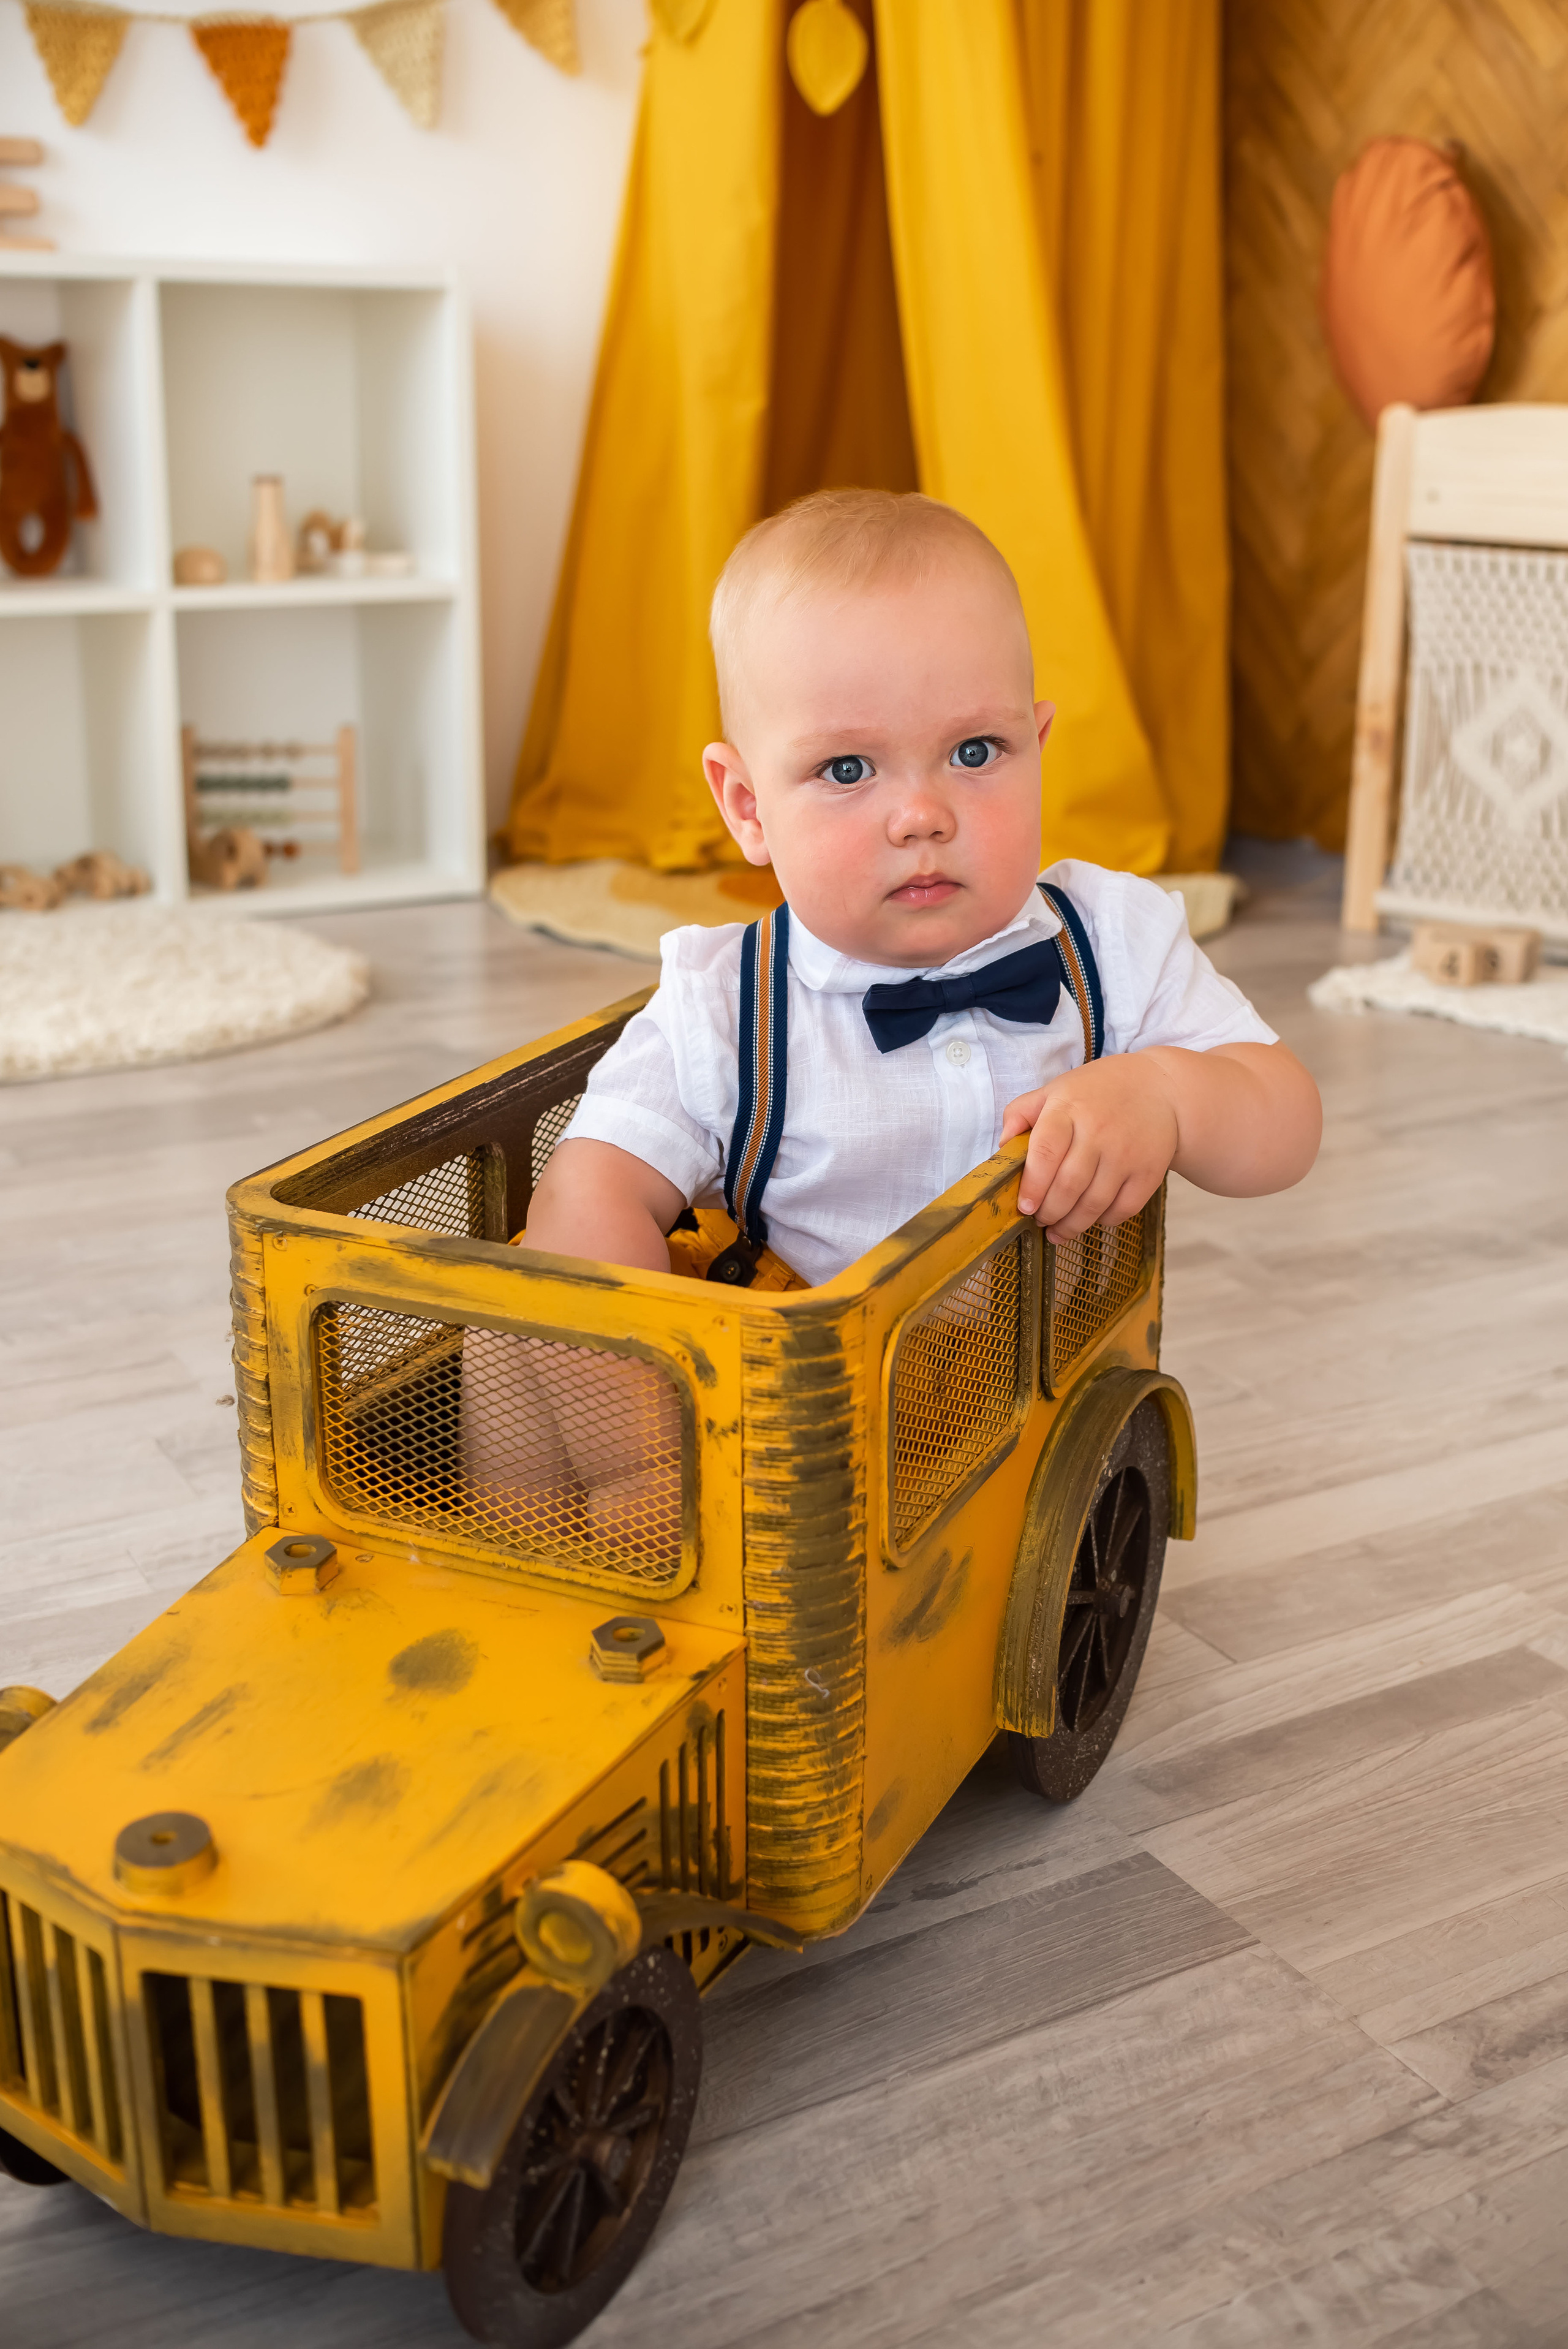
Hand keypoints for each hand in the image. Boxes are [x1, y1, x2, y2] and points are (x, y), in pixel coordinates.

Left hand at [1001, 1055, 1179, 1240]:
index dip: (1033, 1185)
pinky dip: (1104, 1221)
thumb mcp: (1056, 1089)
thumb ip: (1022, 1113)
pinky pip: (1123, 1209)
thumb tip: (1002, 1147)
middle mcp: (1099, 1132)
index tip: (1024, 1206)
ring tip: (1057, 1231)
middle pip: (1068, 1186)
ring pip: (1094, 1204)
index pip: (1045, 1153)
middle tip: (1039, 1219)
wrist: (1160, 1088)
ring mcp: (1126, 1154)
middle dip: (1049, 1212)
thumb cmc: (1098, 1093)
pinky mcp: (1149, 1172)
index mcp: (1069, 1110)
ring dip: (1071, 1225)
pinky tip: (1091, 1219)